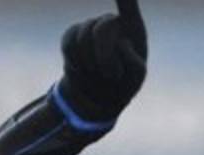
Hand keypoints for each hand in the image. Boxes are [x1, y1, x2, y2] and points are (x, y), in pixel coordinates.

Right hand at [58, 0, 147, 120]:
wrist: (96, 96)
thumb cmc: (122, 85)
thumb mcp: (133, 79)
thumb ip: (132, 63)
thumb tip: (117, 44)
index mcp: (134, 30)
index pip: (129, 4)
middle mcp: (114, 23)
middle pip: (103, 28)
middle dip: (104, 57)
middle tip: (110, 76)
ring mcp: (91, 26)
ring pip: (83, 37)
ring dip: (90, 64)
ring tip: (98, 74)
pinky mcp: (73, 34)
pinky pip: (69, 43)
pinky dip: (74, 62)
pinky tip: (82, 69)